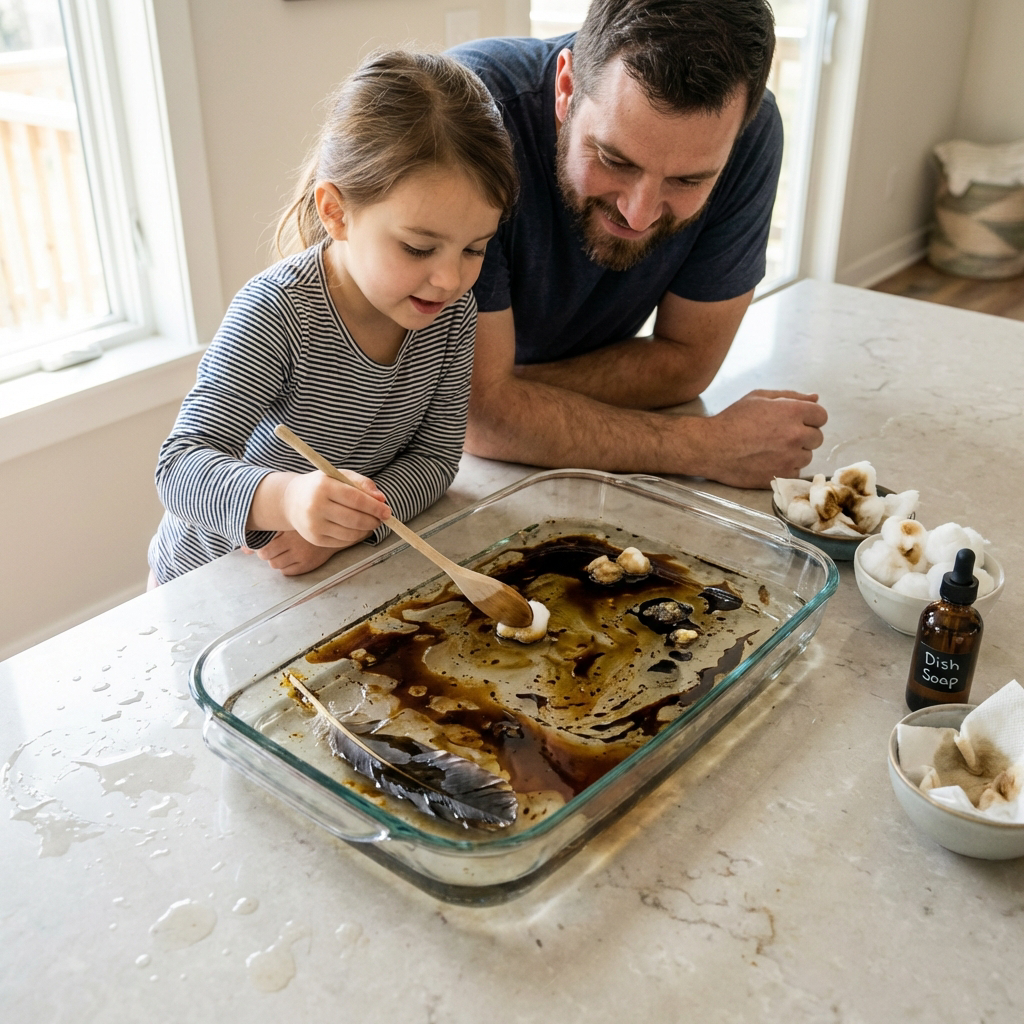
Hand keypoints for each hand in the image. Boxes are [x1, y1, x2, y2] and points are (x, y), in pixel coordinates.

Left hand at [245, 531, 340, 575]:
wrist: (335, 530)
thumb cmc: (307, 524)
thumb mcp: (287, 523)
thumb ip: (265, 534)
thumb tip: (243, 551)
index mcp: (288, 528)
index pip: (262, 542)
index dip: (259, 545)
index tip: (263, 542)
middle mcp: (294, 542)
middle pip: (265, 555)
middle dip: (265, 552)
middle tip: (274, 547)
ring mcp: (301, 555)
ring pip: (274, 564)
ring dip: (274, 559)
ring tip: (283, 552)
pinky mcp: (307, 565)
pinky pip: (286, 572)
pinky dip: (285, 566)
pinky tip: (291, 558)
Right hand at [282, 469, 390, 546]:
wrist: (292, 500)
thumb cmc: (321, 486)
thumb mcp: (339, 476)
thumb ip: (362, 483)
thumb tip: (381, 499)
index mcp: (323, 487)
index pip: (355, 499)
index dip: (374, 507)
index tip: (387, 511)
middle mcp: (316, 507)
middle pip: (354, 519)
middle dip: (373, 520)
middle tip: (382, 518)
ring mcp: (314, 525)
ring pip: (350, 533)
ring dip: (366, 530)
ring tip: (371, 522)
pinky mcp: (314, 539)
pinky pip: (343, 541)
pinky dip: (355, 536)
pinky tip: (357, 529)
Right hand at [694, 389, 827, 487]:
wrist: (712, 447)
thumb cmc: (732, 419)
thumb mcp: (758, 397)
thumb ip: (790, 396)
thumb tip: (815, 398)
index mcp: (793, 412)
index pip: (822, 416)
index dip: (809, 418)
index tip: (796, 422)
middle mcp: (796, 435)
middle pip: (817, 437)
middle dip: (803, 436)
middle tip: (781, 436)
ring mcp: (790, 457)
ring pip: (807, 456)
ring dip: (795, 453)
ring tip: (772, 449)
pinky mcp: (782, 475)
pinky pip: (796, 471)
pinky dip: (786, 467)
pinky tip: (768, 460)